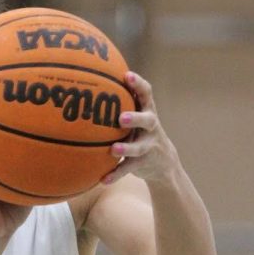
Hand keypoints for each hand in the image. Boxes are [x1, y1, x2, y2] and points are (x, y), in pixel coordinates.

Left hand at [102, 71, 177, 185]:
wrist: (163, 162)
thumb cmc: (140, 131)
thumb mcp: (136, 115)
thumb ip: (120, 102)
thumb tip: (90, 78)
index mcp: (147, 111)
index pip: (146, 94)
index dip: (138, 84)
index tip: (127, 75)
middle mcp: (151, 128)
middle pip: (149, 120)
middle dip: (136, 118)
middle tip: (122, 118)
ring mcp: (149, 146)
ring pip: (139, 147)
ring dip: (127, 148)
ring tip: (113, 149)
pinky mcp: (143, 163)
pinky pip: (128, 168)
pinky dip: (116, 174)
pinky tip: (103, 179)